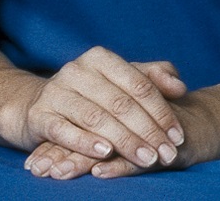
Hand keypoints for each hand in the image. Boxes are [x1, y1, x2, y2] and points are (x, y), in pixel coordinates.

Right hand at [14, 49, 185, 174]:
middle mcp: (74, 70)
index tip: (178, 137)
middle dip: (148, 131)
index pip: (138, 85)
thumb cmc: (95, 95)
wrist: (43, 105)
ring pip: (95, 118)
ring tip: (147, 160)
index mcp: (99, 59)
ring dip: (125, 141)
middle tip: (167, 154)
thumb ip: (154, 79)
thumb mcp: (123, 81)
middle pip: (119, 103)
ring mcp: (55, 92)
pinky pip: (62, 130)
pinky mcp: (39, 115)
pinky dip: (84, 142)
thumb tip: (179, 87)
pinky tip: (105, 153)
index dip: (162, 112)